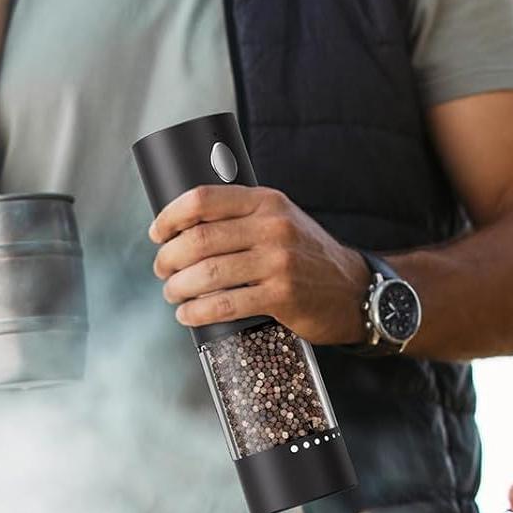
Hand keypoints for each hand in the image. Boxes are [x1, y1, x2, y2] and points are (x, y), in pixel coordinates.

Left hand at [150, 184, 369, 345]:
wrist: (355, 289)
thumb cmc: (307, 256)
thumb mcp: (282, 220)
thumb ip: (243, 217)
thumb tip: (185, 226)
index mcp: (267, 202)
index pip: (204, 199)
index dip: (170, 216)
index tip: (157, 233)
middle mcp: (272, 227)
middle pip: (199, 239)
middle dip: (168, 258)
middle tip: (161, 270)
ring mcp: (278, 261)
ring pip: (207, 273)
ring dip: (177, 287)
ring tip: (172, 293)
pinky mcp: (282, 295)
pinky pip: (225, 304)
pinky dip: (197, 311)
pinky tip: (188, 314)